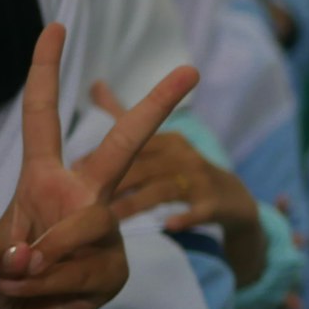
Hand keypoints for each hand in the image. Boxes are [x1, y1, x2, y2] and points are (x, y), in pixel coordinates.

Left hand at [0, 25, 197, 308]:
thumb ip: (0, 253)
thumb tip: (34, 256)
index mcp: (44, 179)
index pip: (43, 117)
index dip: (45, 71)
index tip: (56, 27)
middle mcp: (83, 196)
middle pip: (124, 145)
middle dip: (156, 107)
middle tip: (191, 72)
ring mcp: (106, 231)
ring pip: (87, 226)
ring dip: (40, 260)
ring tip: (16, 277)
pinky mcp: (117, 268)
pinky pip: (85, 269)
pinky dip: (48, 286)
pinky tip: (35, 295)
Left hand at [91, 83, 267, 286]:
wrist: (234, 201)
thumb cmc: (184, 171)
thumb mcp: (158, 144)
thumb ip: (123, 117)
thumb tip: (95, 82)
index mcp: (167, 141)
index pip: (132, 137)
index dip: (103, 150)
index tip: (74, 163)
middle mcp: (183, 155)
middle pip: (144, 165)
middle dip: (113, 179)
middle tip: (80, 199)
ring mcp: (200, 180)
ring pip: (163, 188)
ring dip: (136, 204)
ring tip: (110, 220)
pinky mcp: (214, 205)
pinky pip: (198, 210)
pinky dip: (184, 217)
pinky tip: (168, 226)